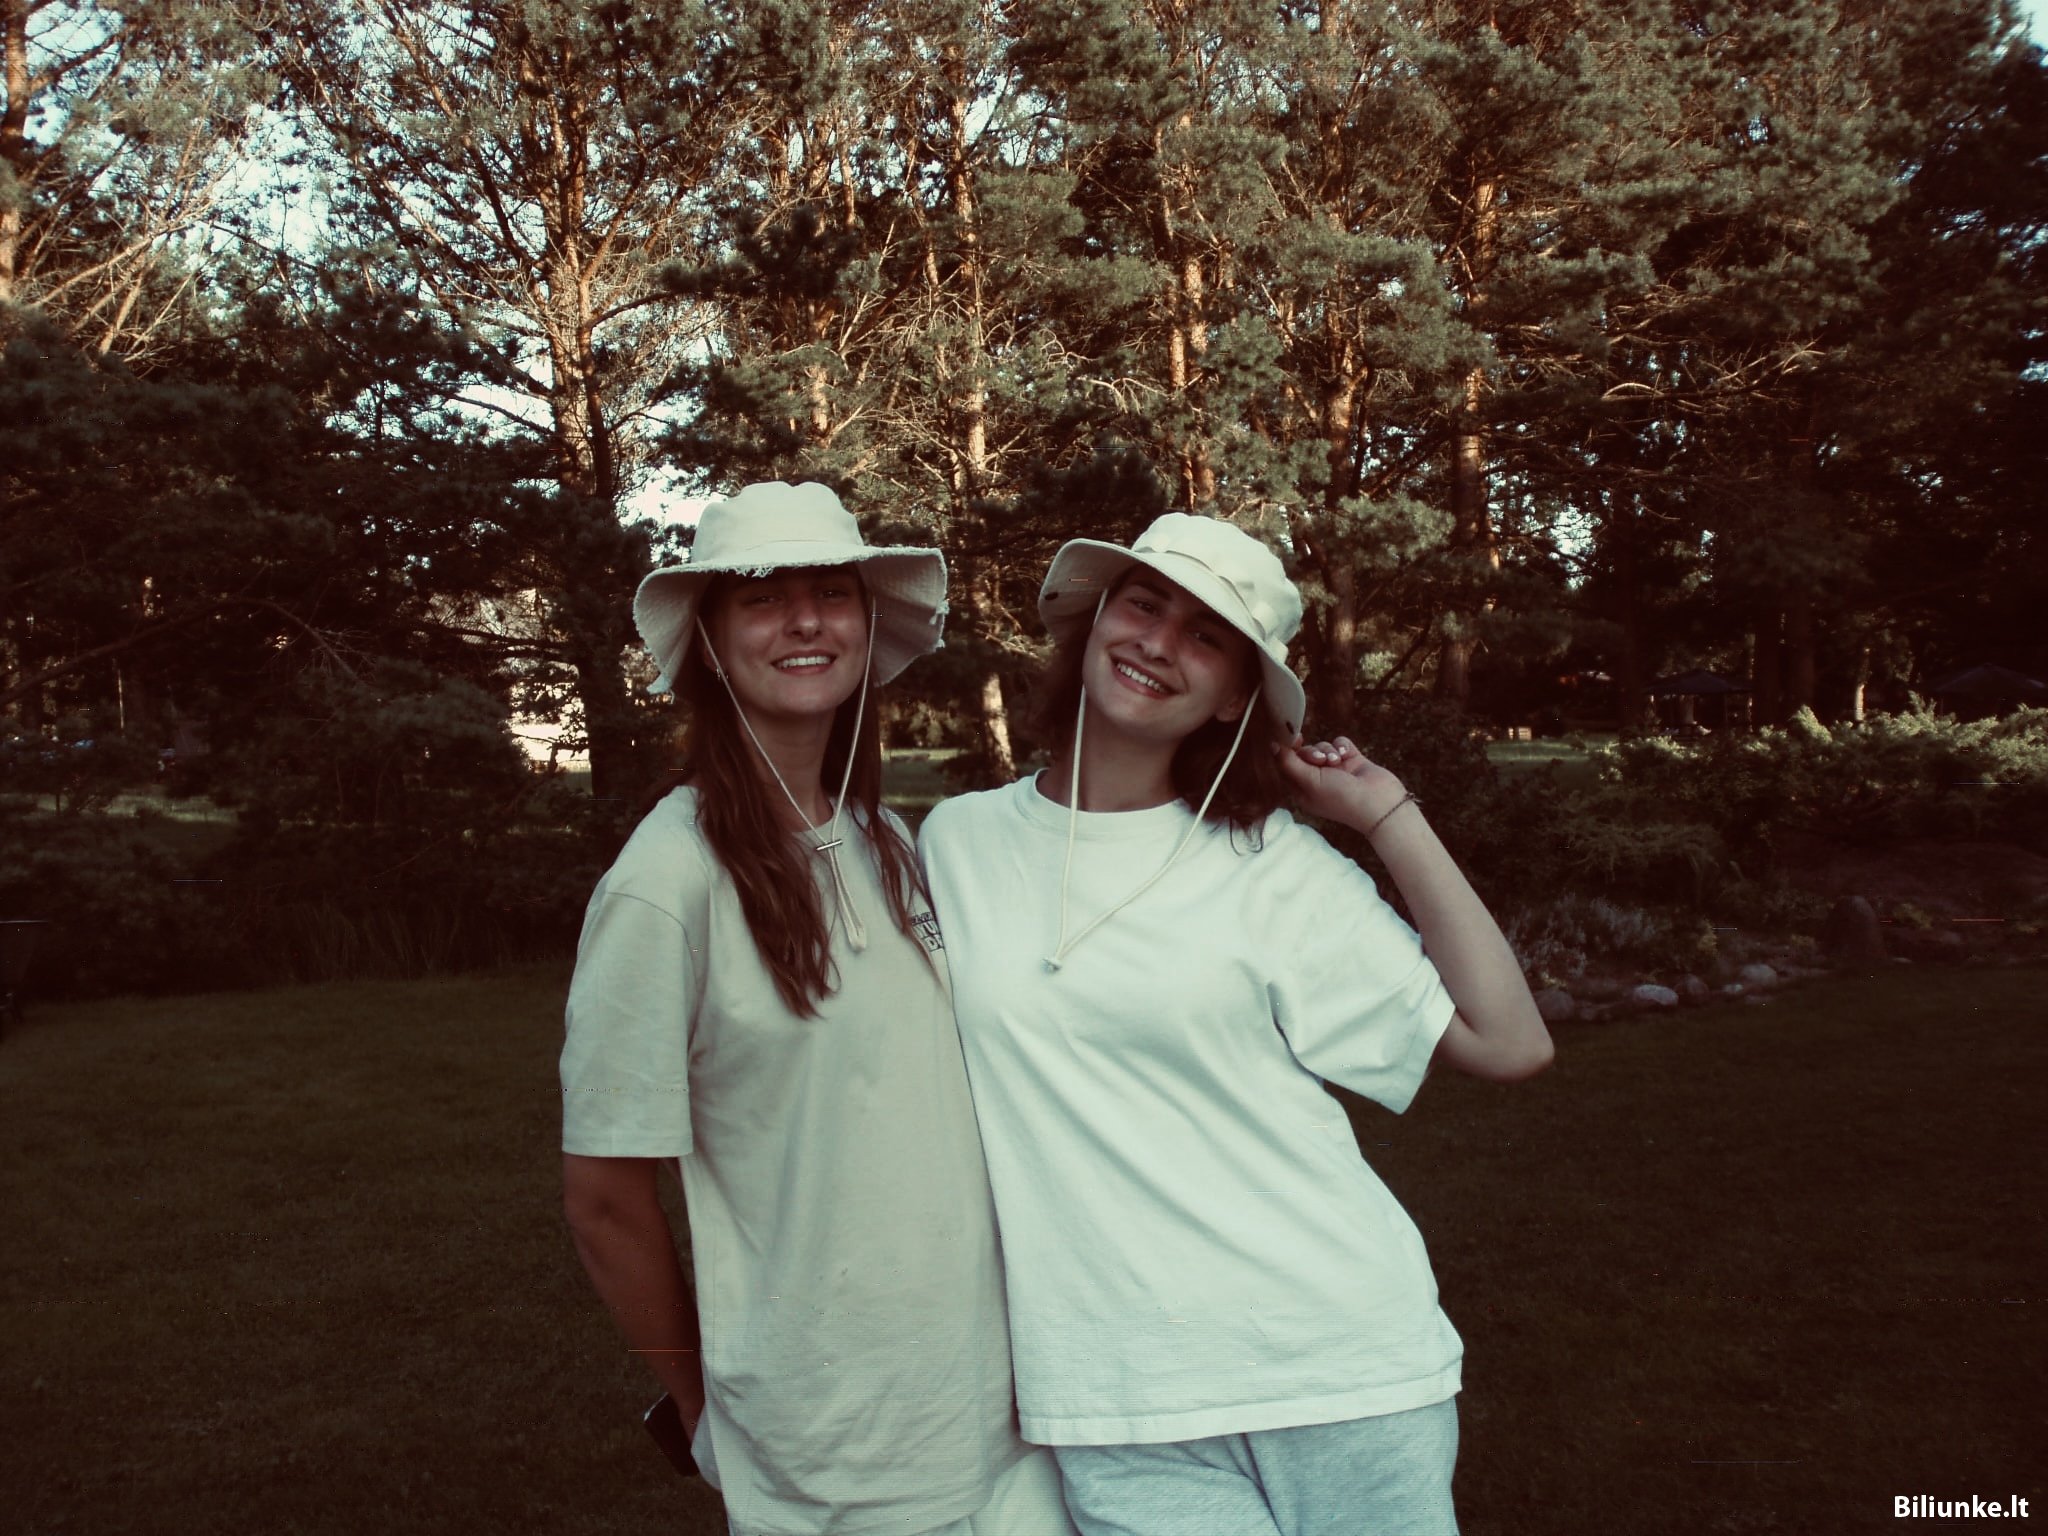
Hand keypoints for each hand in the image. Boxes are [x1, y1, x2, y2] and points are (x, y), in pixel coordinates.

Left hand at [1274, 735, 1410, 833]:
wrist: (1380, 803)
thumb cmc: (1341, 798)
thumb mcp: (1309, 782)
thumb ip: (1289, 763)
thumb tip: (1272, 745)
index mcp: (1303, 791)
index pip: (1286, 766)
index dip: (1287, 751)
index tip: (1293, 737)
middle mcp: (1318, 780)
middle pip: (1304, 753)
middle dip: (1312, 752)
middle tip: (1321, 760)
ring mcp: (1336, 770)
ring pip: (1323, 746)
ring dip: (1328, 750)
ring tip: (1337, 762)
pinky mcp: (1352, 761)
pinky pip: (1340, 743)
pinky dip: (1342, 746)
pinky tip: (1347, 755)